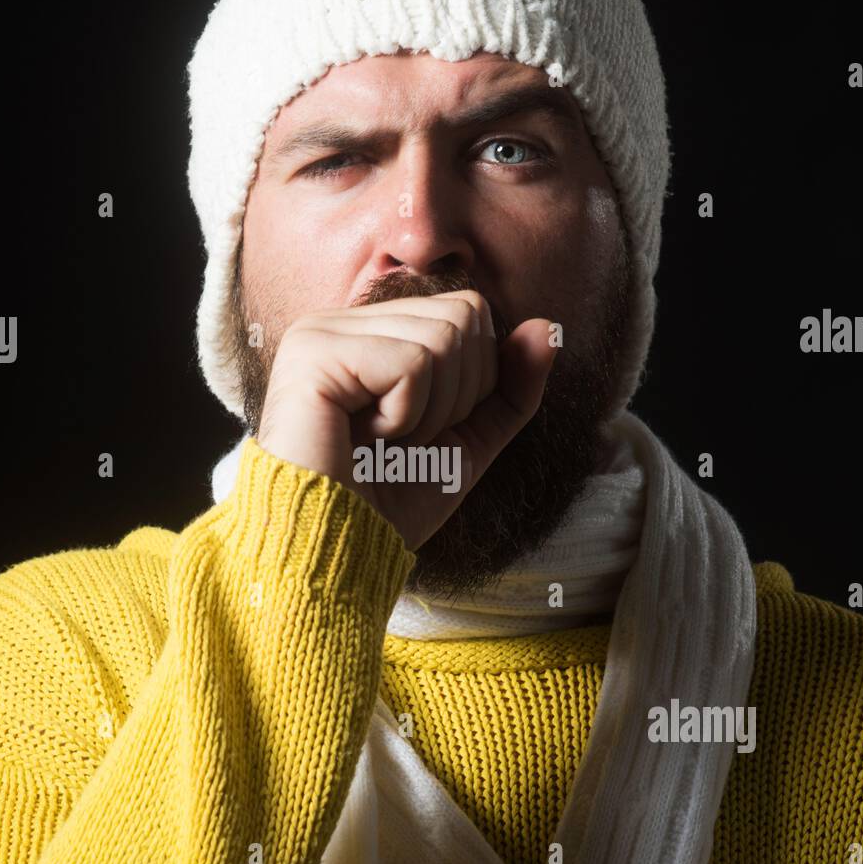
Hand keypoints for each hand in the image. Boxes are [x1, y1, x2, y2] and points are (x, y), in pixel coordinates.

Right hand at [255, 290, 557, 550]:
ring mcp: (322, 332)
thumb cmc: (387, 503)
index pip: (468, 311)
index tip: (421, 430)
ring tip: (381, 442)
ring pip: (442, 338)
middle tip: (401, 440)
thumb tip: (549, 328)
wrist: (334, 552)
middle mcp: (342, 321)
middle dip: (455, 397)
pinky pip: (411, 363)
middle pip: (462, 317)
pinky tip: (361, 439)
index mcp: (372, 333)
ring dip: (429, 412)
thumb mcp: (468, 444)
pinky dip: (405, 417)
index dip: (473, 381)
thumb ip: (509, 388)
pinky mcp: (313, 352)